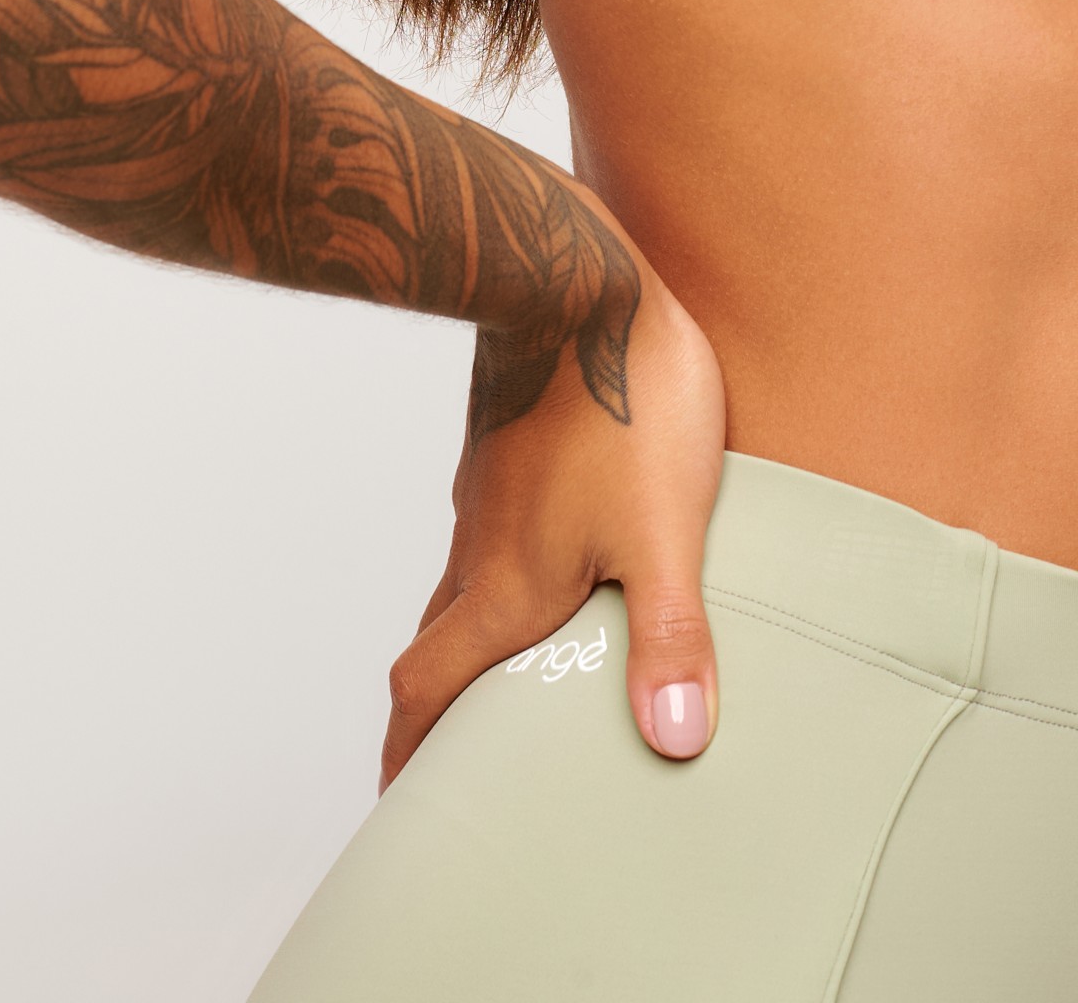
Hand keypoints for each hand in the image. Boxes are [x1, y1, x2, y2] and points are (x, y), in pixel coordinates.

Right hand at [379, 258, 726, 786]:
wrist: (579, 275)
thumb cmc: (625, 403)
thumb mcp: (666, 530)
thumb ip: (670, 636)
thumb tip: (674, 742)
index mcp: (507, 586)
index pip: (428, 690)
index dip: (407, 755)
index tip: (402, 802)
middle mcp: (483, 544)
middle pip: (435, 644)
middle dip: (435, 708)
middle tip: (454, 755)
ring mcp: (489, 487)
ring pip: (461, 579)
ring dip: (471, 633)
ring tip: (511, 666)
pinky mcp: (507, 439)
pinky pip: (491, 523)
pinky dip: (501, 564)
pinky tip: (550, 550)